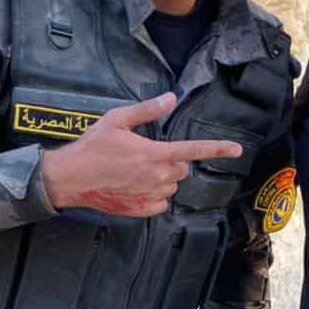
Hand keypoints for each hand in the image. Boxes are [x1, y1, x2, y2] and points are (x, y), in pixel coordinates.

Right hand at [40, 93, 241, 216]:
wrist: (71, 177)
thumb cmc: (92, 146)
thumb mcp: (117, 120)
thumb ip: (147, 110)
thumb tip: (170, 98)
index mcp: (155, 153)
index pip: (194, 150)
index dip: (218, 149)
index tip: (237, 149)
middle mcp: (157, 176)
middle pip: (181, 168)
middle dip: (172, 161)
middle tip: (147, 154)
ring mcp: (150, 195)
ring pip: (171, 187)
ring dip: (162, 179)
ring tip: (136, 171)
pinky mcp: (142, 210)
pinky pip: (161, 204)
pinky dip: (154, 196)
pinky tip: (135, 187)